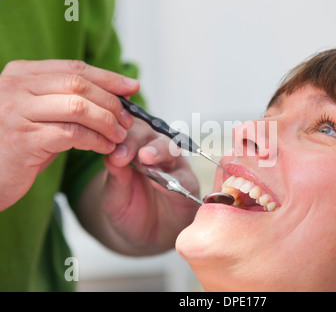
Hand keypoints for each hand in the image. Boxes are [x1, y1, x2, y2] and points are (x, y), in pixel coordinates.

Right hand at [0, 60, 138, 210]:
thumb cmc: (15, 145)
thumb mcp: (38, 114)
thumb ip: (66, 101)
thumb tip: (114, 98)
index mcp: (21, 74)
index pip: (74, 69)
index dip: (108, 77)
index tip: (132, 87)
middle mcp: (15, 87)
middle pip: (79, 84)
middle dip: (111, 102)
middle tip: (128, 119)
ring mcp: (17, 111)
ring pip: (78, 107)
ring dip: (107, 122)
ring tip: (119, 136)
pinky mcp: (23, 138)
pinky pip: (72, 134)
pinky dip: (96, 140)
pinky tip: (105, 148)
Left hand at [97, 118, 199, 252]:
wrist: (148, 239)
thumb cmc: (129, 213)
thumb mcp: (114, 199)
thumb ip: (115, 178)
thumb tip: (111, 156)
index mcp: (132, 150)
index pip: (126, 132)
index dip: (120, 138)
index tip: (111, 150)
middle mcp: (155, 152)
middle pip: (149, 134)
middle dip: (137, 140)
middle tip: (125, 153)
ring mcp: (173, 166)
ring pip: (170, 148)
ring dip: (158, 150)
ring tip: (145, 157)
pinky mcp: (188, 184)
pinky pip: (184, 176)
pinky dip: (174, 177)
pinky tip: (161, 182)